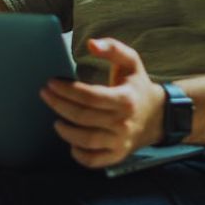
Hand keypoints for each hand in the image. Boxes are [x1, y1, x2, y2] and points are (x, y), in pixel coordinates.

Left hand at [39, 37, 165, 167]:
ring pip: (85, 140)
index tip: (51, 83)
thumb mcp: (131, 62)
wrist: (158, 115)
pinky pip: (93, 160)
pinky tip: (71, 140)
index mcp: (126, 99)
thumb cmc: (137, 86)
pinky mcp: (117, 155)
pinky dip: (78, 153)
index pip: (90, 96)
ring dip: (65, 130)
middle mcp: (123, 122)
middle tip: (45, 95)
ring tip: (56, 119)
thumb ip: (112, 48)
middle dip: (59, 105)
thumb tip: (91, 43)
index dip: (67, 90)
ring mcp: (120, 141)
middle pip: (83, 116)